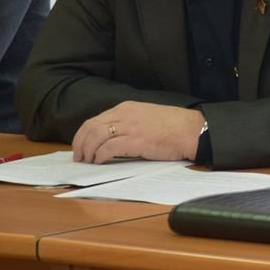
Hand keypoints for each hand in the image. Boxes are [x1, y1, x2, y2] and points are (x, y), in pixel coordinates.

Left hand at [71, 101, 204, 163]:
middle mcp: (125, 114)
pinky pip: (109, 148)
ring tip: (87, 161)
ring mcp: (130, 127)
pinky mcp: (136, 141)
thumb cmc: (172, 126)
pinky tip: (100, 161)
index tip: (80, 146)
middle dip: (80, 143)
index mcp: (126, 108)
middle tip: (79, 157)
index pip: (95, 120)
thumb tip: (110, 138)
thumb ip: (128, 123)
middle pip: (91, 127)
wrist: (190, 130)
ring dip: (88, 151)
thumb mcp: (145, 117)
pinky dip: (100, 155)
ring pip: (96, 136)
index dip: (83, 135)